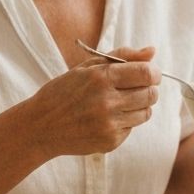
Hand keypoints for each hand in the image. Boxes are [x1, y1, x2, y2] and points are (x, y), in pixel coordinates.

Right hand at [28, 46, 159, 156]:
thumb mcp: (87, 67)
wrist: (40, 127)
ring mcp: (109, 124)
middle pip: (150, 94)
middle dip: (149, 89)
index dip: (153, 72)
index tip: (149, 73)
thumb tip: (152, 51)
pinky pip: (132, 128)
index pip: (146, 73)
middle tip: (136, 88)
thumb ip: (122, 56)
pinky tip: (106, 118)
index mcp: (100, 78)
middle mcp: (107, 102)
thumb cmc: (63, 92)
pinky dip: (125, 121)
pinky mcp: (110, 142)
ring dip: (139, 106)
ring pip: (146, 112)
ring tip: (120, 103)